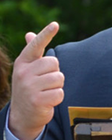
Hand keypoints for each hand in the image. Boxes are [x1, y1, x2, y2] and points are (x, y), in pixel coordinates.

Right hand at [8, 22, 64, 139]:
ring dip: (57, 86)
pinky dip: (58, 98)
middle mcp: (23, 73)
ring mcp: (29, 87)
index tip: (55, 24)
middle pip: (54, 63)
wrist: (22, 115)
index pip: (36, 45)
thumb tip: (29, 34)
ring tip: (46, 91)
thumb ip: (32, 53)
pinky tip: (47, 101)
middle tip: (45, 82)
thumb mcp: (27, 70)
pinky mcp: (38, 100)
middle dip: (55, 73)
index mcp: (22, 62)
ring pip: (59, 78)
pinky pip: (60, 93)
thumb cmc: (30, 87)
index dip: (46, 34)